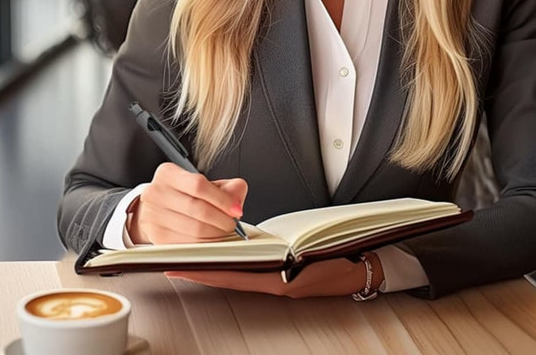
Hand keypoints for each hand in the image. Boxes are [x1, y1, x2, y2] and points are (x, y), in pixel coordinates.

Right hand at [127, 163, 247, 244]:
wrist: (155, 209)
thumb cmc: (182, 194)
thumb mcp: (203, 183)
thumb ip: (226, 186)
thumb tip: (238, 191)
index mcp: (168, 174)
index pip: (199, 186)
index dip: (222, 199)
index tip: (236, 209)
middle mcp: (156, 193)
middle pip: (198, 209)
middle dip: (222, 219)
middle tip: (232, 223)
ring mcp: (153, 216)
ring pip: (195, 229)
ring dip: (216, 233)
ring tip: (222, 230)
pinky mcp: (157, 237)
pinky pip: (188, 244)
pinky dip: (205, 244)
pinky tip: (210, 239)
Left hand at [165, 252, 384, 298]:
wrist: (362, 268)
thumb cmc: (342, 258)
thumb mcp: (318, 253)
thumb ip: (294, 254)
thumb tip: (277, 257)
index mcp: (279, 282)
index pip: (233, 275)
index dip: (205, 270)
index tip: (180, 264)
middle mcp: (274, 283)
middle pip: (230, 276)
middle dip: (202, 269)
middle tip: (174, 261)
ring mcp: (276, 281)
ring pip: (237, 273)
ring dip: (215, 265)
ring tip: (191, 255)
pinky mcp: (280, 275)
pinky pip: (250, 270)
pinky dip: (234, 262)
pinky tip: (224, 252)